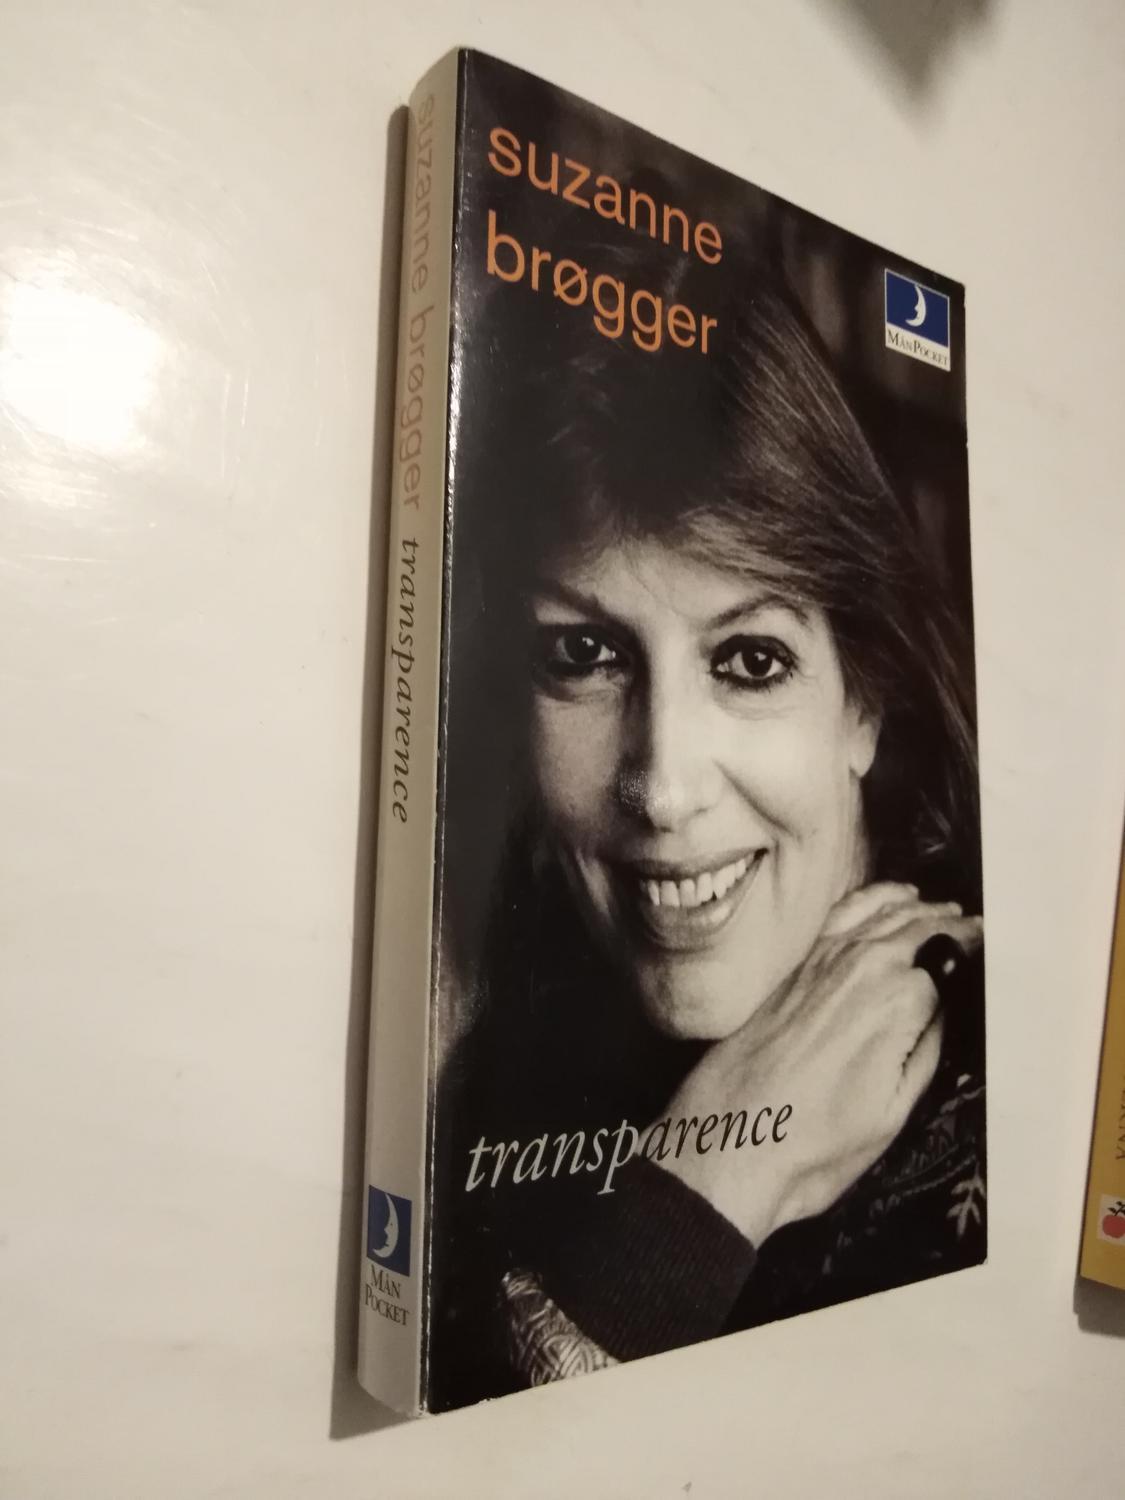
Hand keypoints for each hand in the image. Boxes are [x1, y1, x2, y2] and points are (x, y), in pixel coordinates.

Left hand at [656, 882, 983, 1246]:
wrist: (732, 1142)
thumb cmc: (815, 1142)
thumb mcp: (896, 1110)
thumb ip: (930, 1048)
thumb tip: (952, 1007)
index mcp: (900, 1001)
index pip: (956, 959)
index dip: (982, 956)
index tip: (1003, 953)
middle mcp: (865, 966)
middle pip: (926, 928)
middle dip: (959, 927)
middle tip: (985, 930)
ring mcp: (827, 958)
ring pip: (889, 913)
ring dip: (924, 910)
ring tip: (950, 913)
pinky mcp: (800, 964)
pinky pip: (846, 913)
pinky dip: (876, 899)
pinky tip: (894, 899)